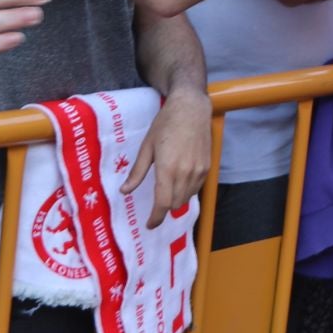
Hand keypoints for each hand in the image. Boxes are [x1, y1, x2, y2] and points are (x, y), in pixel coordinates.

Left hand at [122, 89, 210, 227]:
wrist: (191, 108)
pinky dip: (187, 191)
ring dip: (176, 200)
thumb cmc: (165, 124)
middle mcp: (185, 173)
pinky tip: (180, 181)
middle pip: (175, 205)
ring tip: (167, 190)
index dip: (155, 219)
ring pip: (187, 198)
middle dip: (164, 208)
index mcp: (167, 169)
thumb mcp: (146, 147)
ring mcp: (199, 171)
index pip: (162, 204)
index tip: (150, 224)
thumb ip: (137, 172)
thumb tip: (125, 191)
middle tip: (155, 205)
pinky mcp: (207, 167)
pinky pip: (196, 188)